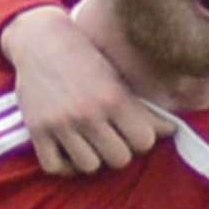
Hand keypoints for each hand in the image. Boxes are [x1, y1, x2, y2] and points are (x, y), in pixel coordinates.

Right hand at [0, 6, 173, 174]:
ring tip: (90, 144)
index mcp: (114, 98)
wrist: (41, 41)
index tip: (132, 132)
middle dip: (119, 151)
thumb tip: (171, 131)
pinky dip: (63, 165)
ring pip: (89, 167)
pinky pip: (54, 167)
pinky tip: (69, 151)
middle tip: (112, 139)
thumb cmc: (86, 59)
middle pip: (119, 159)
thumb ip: (142, 109)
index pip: (144, 141)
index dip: (141, 139)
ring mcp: (61, 123)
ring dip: (92, 158)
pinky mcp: (36, 130)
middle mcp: (88, 113)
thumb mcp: (117, 79)